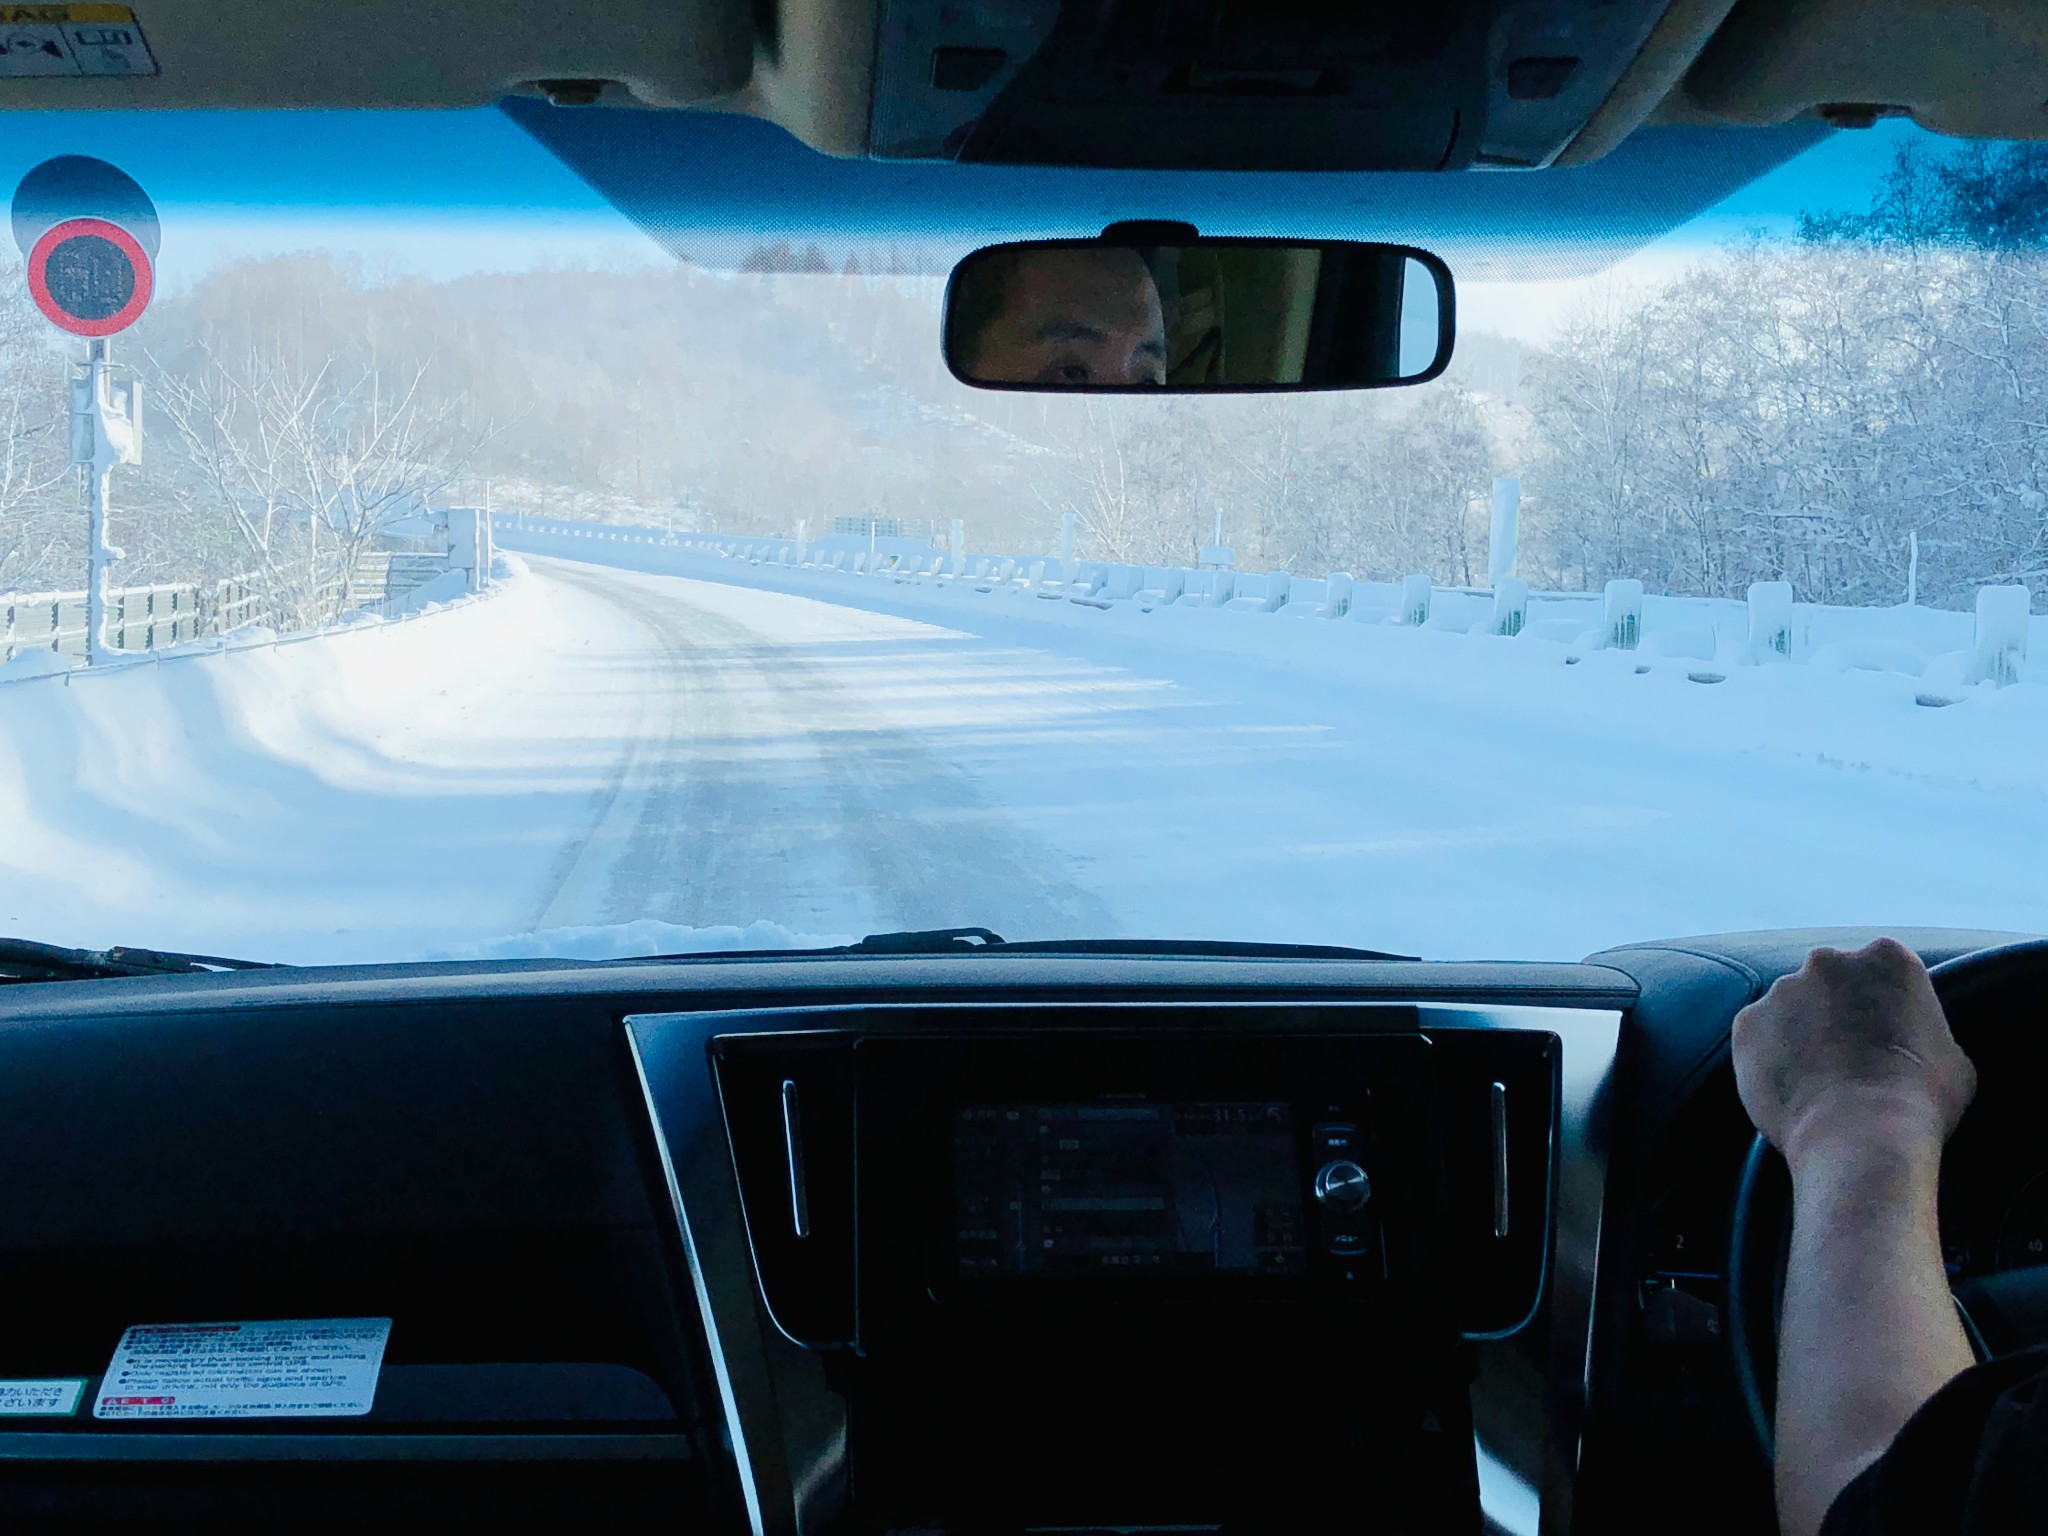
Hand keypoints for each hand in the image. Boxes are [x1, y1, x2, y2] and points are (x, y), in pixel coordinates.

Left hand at [1732, 938, 1975, 1169]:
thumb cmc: (1921, 1099)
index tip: (1885, 1035)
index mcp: (1887, 958)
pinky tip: (1790, 1089)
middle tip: (1848, 1057)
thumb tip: (1917, 1044)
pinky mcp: (1747, 1023)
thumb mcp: (1955, 1059)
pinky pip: (1757, 1037)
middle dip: (1835, 1011)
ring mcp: (1782, 989)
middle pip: (1830, 982)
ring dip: (1799, 1034)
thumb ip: (1927, 1033)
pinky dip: (1768, 1057)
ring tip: (1818, 1081)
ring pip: (1789, 1008)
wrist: (1861, 1133)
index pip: (1881, 970)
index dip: (1883, 1006)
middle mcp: (1829, 961)